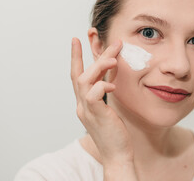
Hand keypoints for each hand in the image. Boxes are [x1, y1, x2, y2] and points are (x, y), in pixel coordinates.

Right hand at [70, 38, 133, 165]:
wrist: (117, 154)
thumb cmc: (115, 130)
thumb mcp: (110, 105)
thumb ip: (108, 87)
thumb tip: (112, 69)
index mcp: (84, 102)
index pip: (77, 75)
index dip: (75, 57)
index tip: (75, 39)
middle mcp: (82, 105)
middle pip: (80, 74)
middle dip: (90, 56)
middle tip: (106, 41)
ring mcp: (87, 111)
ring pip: (84, 81)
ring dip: (98, 67)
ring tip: (113, 58)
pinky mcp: (96, 116)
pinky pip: (94, 96)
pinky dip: (102, 86)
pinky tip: (113, 85)